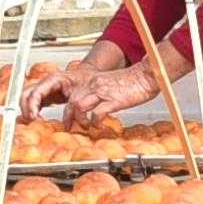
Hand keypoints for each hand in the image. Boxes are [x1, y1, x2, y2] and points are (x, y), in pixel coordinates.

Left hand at [26, 55, 149, 133]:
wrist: (145, 75)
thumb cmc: (129, 83)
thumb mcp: (106, 85)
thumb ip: (94, 94)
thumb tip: (85, 110)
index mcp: (90, 81)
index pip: (66, 92)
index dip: (59, 107)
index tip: (57, 118)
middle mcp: (92, 84)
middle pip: (70, 101)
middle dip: (66, 117)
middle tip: (69, 128)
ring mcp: (102, 91)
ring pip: (78, 105)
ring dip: (79, 120)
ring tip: (84, 127)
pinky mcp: (113, 99)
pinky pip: (97, 112)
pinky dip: (95, 122)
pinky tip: (99, 126)